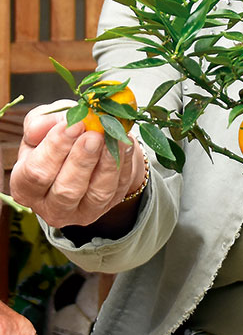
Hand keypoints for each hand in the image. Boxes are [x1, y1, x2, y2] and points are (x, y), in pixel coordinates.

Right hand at [9, 102, 145, 229]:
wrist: (94, 146)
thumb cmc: (65, 136)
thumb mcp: (47, 125)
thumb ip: (39, 123)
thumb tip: (37, 129)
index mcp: (25, 185)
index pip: (35, 173)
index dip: (55, 149)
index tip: (73, 125)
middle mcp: (49, 206)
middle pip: (65, 189)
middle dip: (81, 160)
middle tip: (93, 135)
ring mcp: (82, 211)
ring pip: (96, 193)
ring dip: (106, 163)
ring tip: (111, 137)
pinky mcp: (109, 206)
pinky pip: (119, 187)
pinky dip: (124, 164)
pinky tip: (125, 143)